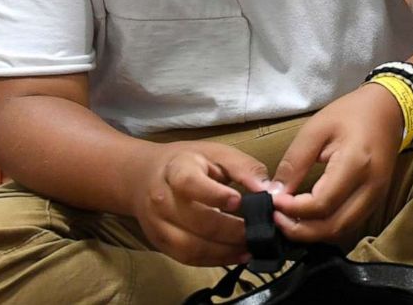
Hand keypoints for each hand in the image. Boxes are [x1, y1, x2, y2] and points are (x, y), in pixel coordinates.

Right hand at [131, 141, 272, 266]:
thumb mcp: (217, 153)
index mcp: (176, 170)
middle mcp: (161, 200)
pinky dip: (215, 260)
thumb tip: (268, 189)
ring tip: (251, 247)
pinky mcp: (160, 243)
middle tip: (259, 230)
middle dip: (231, 230)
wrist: (143, 176)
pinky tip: (236, 255)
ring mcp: (158, 225)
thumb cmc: (189, 162)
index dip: (214, 195)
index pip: (190, 184)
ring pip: (191, 246)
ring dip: (225, 251)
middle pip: (196, 221)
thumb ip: (244, 168)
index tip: (239, 201)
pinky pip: (188, 258)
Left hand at [270, 84, 402, 244]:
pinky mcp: (376, 199)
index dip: (293, 209)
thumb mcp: (316, 129)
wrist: (389, 109)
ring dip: (313, 232)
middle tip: (276, 219)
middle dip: (301, 230)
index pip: (321, 204)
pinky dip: (327, 226)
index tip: (272, 201)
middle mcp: (370, 187)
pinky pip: (350, 223)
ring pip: (343, 230)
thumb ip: (295, 162)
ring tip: (289, 220)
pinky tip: (309, 218)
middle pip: (333, 226)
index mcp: (355, 164)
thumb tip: (275, 194)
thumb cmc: (351, 113)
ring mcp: (377, 196)